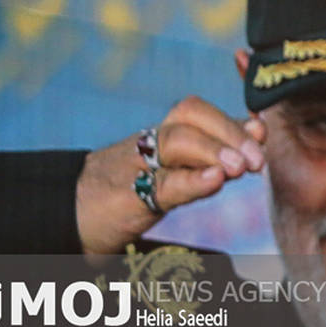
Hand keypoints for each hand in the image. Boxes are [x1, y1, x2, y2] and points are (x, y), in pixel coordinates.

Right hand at [75, 96, 265, 254]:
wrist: (62, 215)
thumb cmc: (123, 197)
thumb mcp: (169, 178)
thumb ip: (206, 163)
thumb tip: (251, 146)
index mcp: (160, 138)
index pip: (199, 111)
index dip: (233, 112)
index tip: (263, 127)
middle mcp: (149, 144)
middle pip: (191, 115)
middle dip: (231, 131)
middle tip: (258, 159)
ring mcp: (135, 167)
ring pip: (177, 141)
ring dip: (216, 149)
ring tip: (242, 167)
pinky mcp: (125, 198)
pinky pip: (161, 184)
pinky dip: (191, 181)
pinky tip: (215, 180)